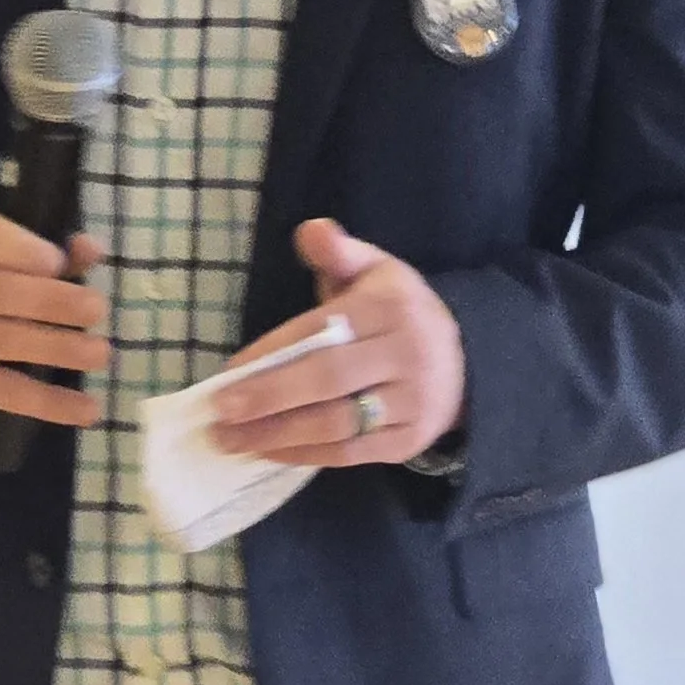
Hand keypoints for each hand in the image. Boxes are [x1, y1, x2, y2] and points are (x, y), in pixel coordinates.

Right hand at [0, 210, 106, 430]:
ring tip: (100, 354)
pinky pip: (4, 392)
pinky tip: (85, 409)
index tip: (55, 261)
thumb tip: (91, 249)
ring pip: (3, 343)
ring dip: (58, 349)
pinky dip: (49, 402)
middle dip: (52, 301)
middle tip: (96, 309)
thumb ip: (35, 250)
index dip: (18, 247)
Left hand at [209, 217, 463, 468]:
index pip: (322, 330)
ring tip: (230, 439)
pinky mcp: (409, 441)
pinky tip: (268, 451)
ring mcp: (411, 402)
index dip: (273, 352)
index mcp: (390, 307)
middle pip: (328, 379)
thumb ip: (339, 253)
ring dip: (277, 435)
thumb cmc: (398, 314)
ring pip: (336, 423)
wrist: (465, 364)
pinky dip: (304, 454)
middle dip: (268, 397)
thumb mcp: (376, 271)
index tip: (228, 371)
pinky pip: (350, 453)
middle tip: (219, 413)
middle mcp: (406, 354)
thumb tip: (310, 230)